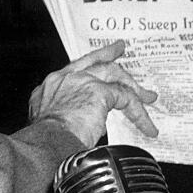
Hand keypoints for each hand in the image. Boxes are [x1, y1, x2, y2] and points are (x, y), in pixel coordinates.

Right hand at [29, 41, 157, 147]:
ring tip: (147, 95)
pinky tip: (146, 125)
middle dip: (109, 54)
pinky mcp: (99, 92)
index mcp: (52, 85)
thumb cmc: (46, 140)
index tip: (97, 57)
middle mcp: (66, 78)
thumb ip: (69, 114)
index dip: (89, 62)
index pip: (75, 68)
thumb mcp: (51, 120)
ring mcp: (83, 82)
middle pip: (94, 62)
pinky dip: (138, 113)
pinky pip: (125, 98)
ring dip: (132, 86)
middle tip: (119, 49)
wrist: (46, 143)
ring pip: (113, 74)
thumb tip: (89, 121)